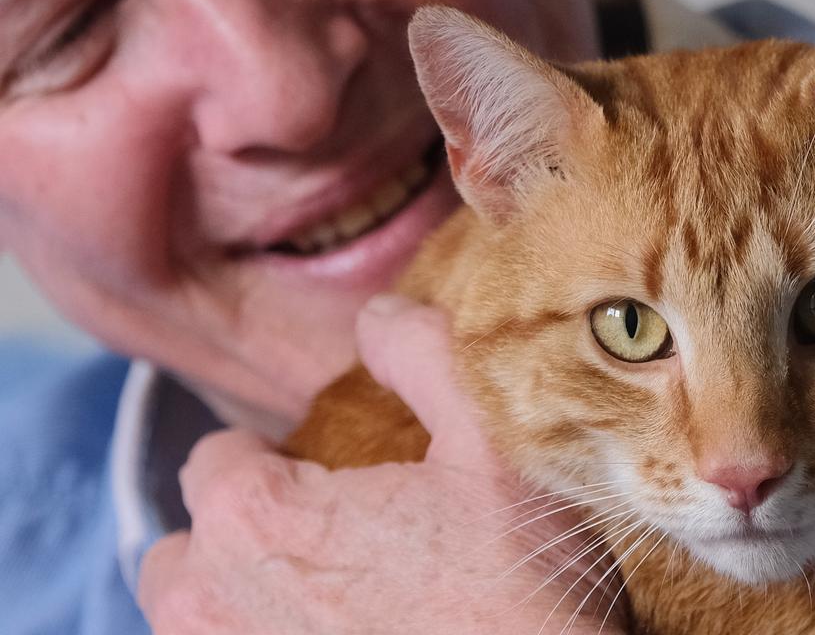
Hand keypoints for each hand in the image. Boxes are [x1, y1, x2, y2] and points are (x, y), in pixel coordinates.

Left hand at [139, 295, 626, 633]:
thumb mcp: (493, 444)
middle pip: (188, 547)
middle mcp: (218, 606)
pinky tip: (348, 629)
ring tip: (329, 592)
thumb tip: (377, 316)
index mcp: (257, 518)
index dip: (275, 457)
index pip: (215, 460)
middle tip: (328, 536)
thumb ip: (422, 355)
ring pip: (198, 618)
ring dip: (242, 597)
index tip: (335, 475)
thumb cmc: (520, 585)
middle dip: (240, 532)